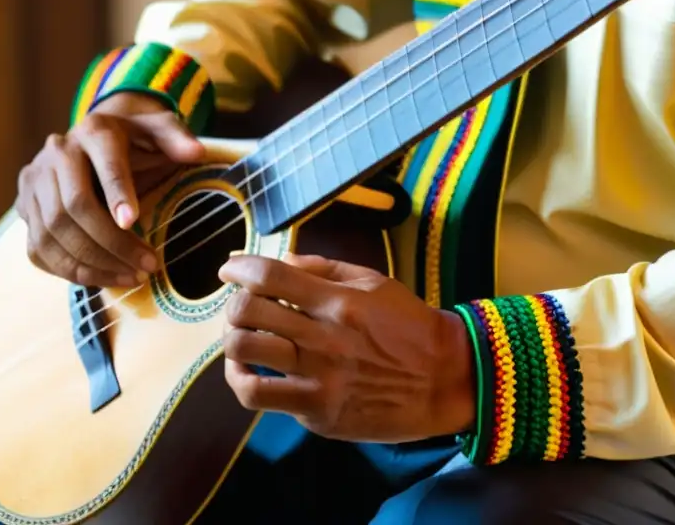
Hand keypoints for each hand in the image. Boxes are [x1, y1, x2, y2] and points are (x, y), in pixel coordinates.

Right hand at [17, 92, 204, 286]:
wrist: (95, 139)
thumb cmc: (135, 138)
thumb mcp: (159, 129)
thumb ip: (177, 138)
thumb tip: (196, 153)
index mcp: (94, 130)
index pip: (103, 164)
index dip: (117, 193)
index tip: (134, 222)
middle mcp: (57, 153)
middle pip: (73, 207)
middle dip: (111, 244)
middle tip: (146, 266)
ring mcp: (34, 181)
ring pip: (52, 233)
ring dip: (92, 264)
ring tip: (130, 278)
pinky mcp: (25, 207)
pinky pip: (39, 249)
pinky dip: (69, 270)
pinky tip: (103, 279)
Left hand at [218, 253, 474, 443]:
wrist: (446, 381)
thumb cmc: (409, 326)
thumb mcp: (374, 282)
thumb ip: (324, 268)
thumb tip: (281, 261)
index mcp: (338, 302)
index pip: (270, 276)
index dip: (239, 268)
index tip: (228, 269)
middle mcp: (324, 338)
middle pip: (248, 312)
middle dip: (233, 304)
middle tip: (240, 307)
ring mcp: (319, 378)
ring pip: (244, 353)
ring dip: (232, 340)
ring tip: (240, 339)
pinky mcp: (317, 412)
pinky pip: (259, 395)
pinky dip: (242, 380)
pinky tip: (247, 372)